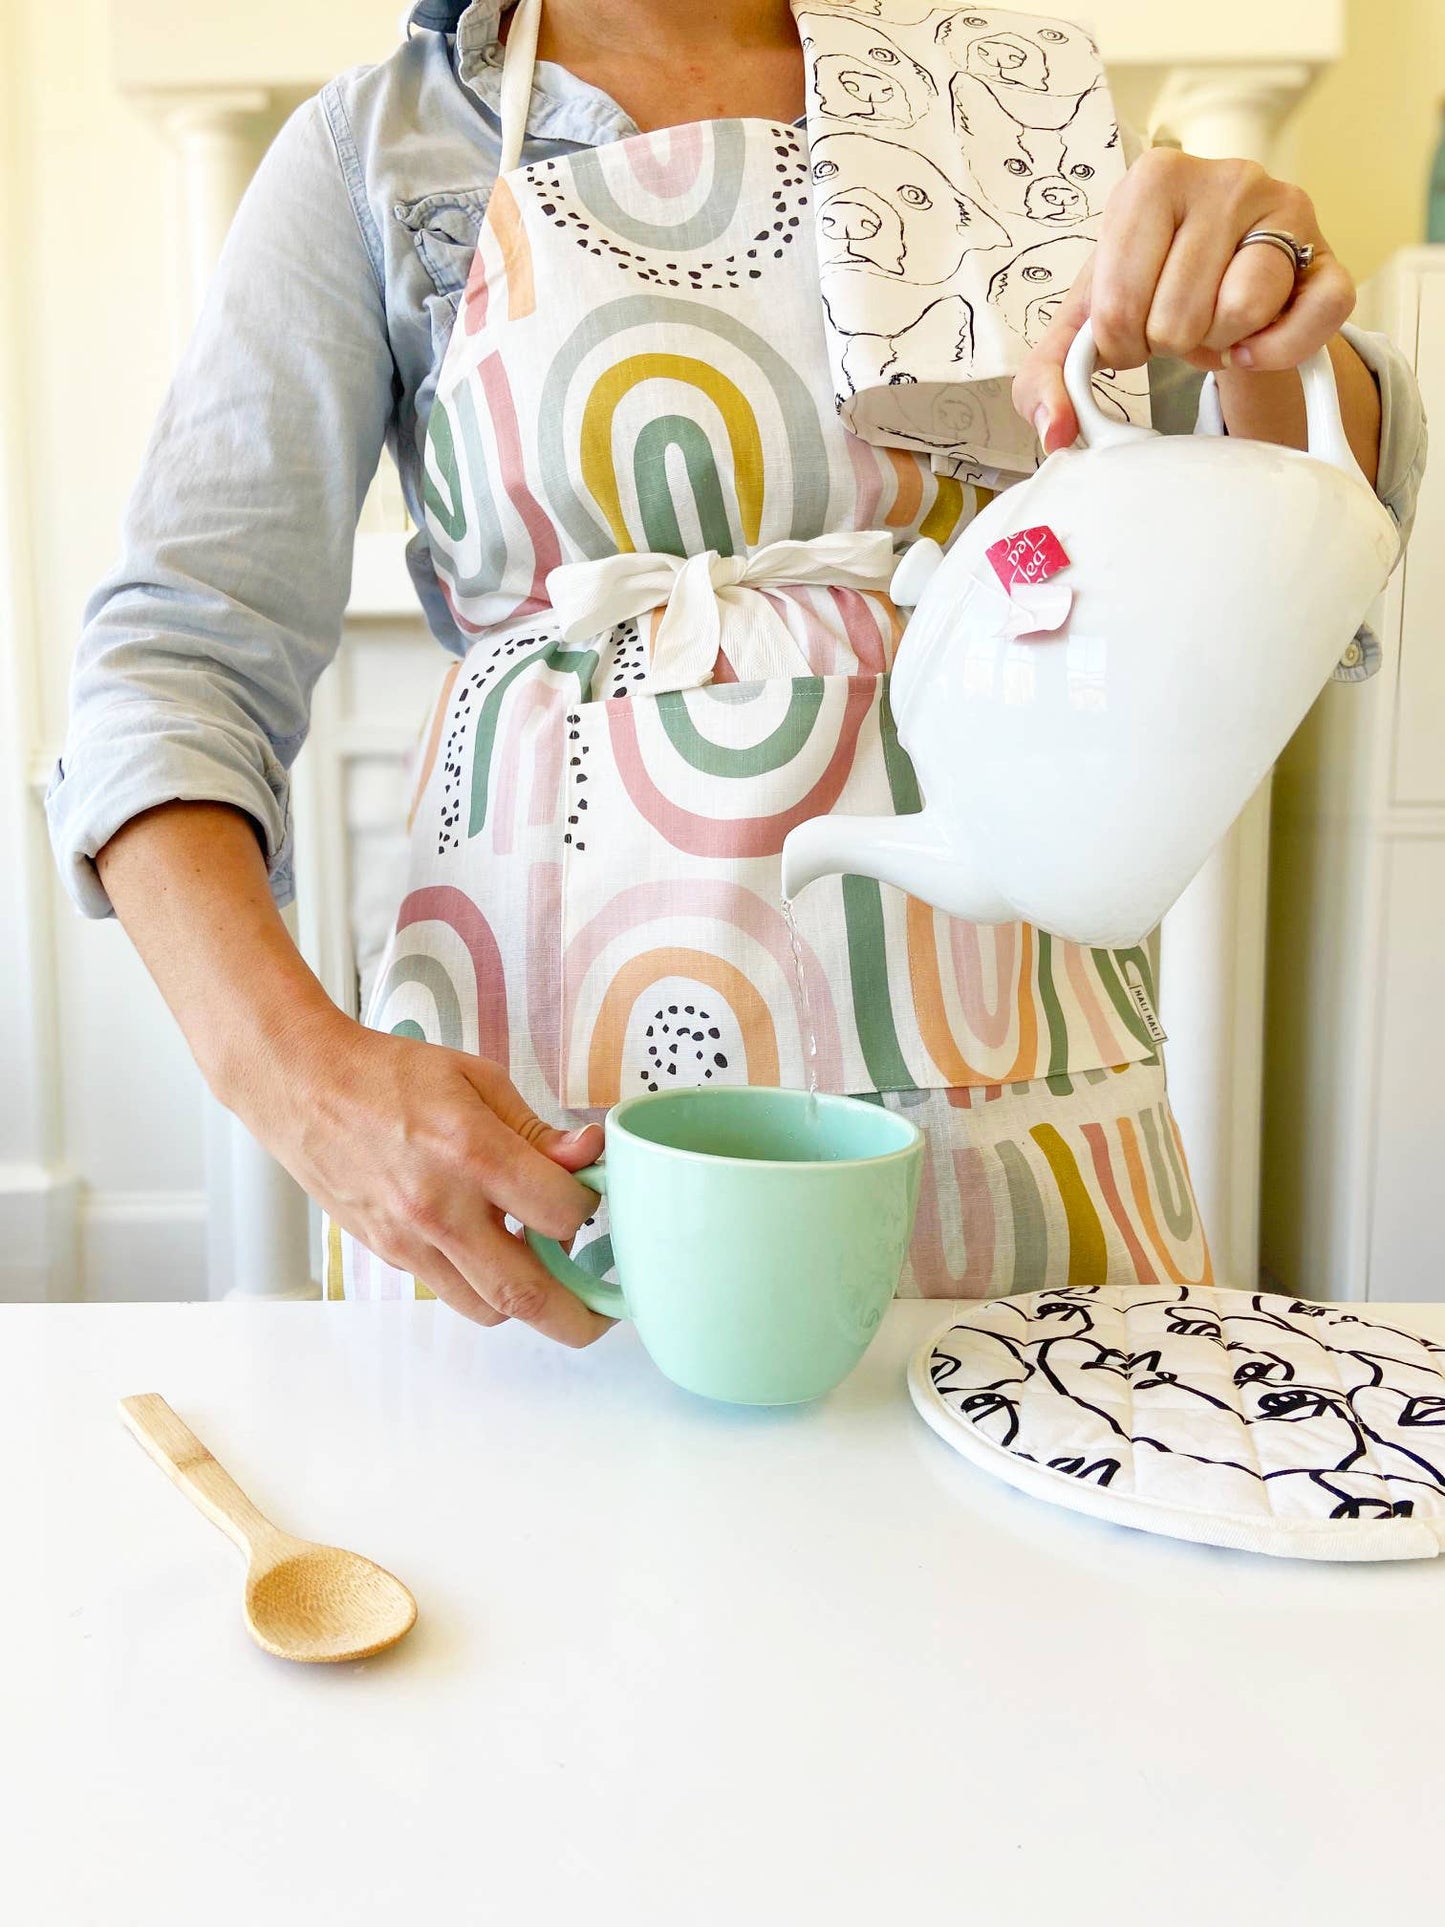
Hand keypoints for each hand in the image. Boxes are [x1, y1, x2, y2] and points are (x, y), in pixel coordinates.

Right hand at [234, 1012, 608, 1339]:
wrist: (305, 1088)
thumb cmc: (391, 1074)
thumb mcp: (477, 1079)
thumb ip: (536, 1129)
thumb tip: (588, 1156)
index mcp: (472, 1153)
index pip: (560, 1214)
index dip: (589, 1211)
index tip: (591, 1198)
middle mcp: (441, 1209)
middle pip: (526, 1294)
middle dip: (579, 1316)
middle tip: (606, 1312)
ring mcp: (410, 1241)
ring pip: (488, 1308)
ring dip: (528, 1304)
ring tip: (549, 1276)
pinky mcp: (389, 1255)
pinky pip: (451, 1292)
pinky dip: (483, 1288)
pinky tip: (495, 1255)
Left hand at [1013, 149, 1355, 453]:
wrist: (1214, 272)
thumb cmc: (1145, 286)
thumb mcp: (1084, 320)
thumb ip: (1048, 374)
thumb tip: (1055, 430)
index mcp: (1152, 179)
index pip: (1119, 308)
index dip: (1121, 346)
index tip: (1132, 325)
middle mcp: (1225, 178)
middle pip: (1177, 319)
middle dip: (1169, 345)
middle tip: (1176, 323)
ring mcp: (1286, 209)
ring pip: (1240, 314)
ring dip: (1218, 345)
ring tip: (1211, 323)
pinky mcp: (1330, 255)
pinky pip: (1314, 320)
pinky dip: (1276, 352)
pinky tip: (1251, 345)